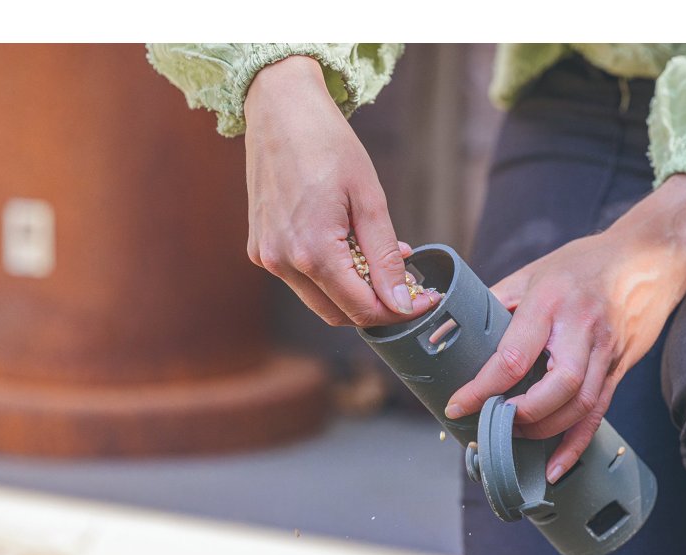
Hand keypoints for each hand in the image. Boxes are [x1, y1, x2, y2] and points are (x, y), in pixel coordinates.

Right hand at [243, 55, 438, 326]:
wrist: (280, 108)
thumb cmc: (328, 144)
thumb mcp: (370, 200)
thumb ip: (385, 258)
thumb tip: (400, 302)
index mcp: (313, 251)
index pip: (363, 309)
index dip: (400, 311)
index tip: (426, 300)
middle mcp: (283, 262)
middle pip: (339, 314)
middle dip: (377, 307)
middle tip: (408, 286)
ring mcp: (267, 257)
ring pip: (319, 301)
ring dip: (354, 292)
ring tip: (382, 260)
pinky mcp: (260, 248)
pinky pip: (301, 280)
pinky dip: (330, 276)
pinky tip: (351, 247)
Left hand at [444, 175, 685, 481]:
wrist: (651, 257)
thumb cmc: (584, 263)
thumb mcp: (533, 272)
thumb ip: (497, 303)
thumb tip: (455, 334)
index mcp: (551, 302)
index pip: (514, 356)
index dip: (483, 387)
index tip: (458, 406)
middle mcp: (582, 329)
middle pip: (558, 387)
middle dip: (522, 415)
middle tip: (492, 422)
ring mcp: (606, 352)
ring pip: (580, 406)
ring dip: (543, 431)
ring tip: (513, 437)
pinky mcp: (619, 368)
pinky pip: (598, 414)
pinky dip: (575, 446)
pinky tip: (554, 469)